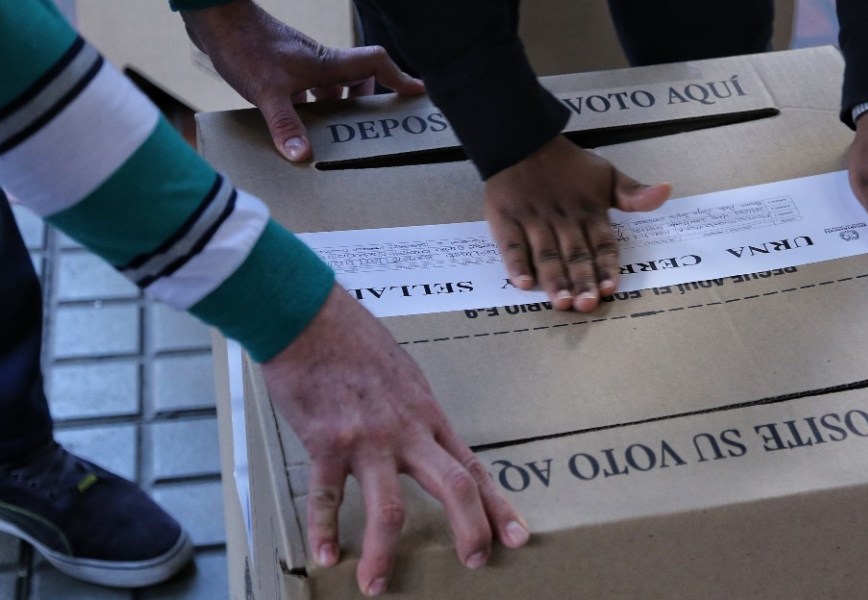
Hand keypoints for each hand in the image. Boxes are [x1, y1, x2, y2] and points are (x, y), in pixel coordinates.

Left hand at [181, 0, 425, 161]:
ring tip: (334, 133)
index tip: (417, 92)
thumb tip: (303, 157)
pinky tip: (295, 125)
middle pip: (358, 79)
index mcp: (328, 63)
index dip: (399, 77)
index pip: (375, 62)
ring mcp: (300, 63)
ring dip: (335, 107)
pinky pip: (307, 89)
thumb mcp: (268, 92)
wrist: (214, 18)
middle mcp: (319, 62)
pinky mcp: (281, 66)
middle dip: (366, 102)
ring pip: (331, 86)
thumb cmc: (245, 45)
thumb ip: (286, 125)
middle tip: (370, 126)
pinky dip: (308, 106)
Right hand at [260, 286, 528, 596]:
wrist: (311, 318)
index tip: (517, 536)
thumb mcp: (404, 377)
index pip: (472, 468)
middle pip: (454, 486)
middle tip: (477, 561)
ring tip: (376, 586)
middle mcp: (407, 431)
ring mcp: (369, 439)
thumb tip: (424, 443)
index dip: (497, 506)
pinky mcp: (327, 441)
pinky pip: (327, 495)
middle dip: (470, 529)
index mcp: (428, 417)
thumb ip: (415, 415)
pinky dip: (323, 528)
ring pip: (390, 507)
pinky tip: (325, 554)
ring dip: (383, 553)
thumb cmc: (356, 342)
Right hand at [485, 136, 671, 311]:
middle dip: (582, 280)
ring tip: (561, 302)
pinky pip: (512, 244)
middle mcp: (563, 218)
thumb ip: (634, 194)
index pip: (602, 243)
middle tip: (586, 305)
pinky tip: (524, 283)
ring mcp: (533, 220)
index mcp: (589, 211)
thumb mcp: (607, 175)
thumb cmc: (568, 165)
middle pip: (575, 254)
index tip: (610, 288)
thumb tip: (667, 190)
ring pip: (546, 253)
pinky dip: (516, 263)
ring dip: (554, 278)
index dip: (606, 266)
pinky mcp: (506, 219)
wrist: (522, 141)